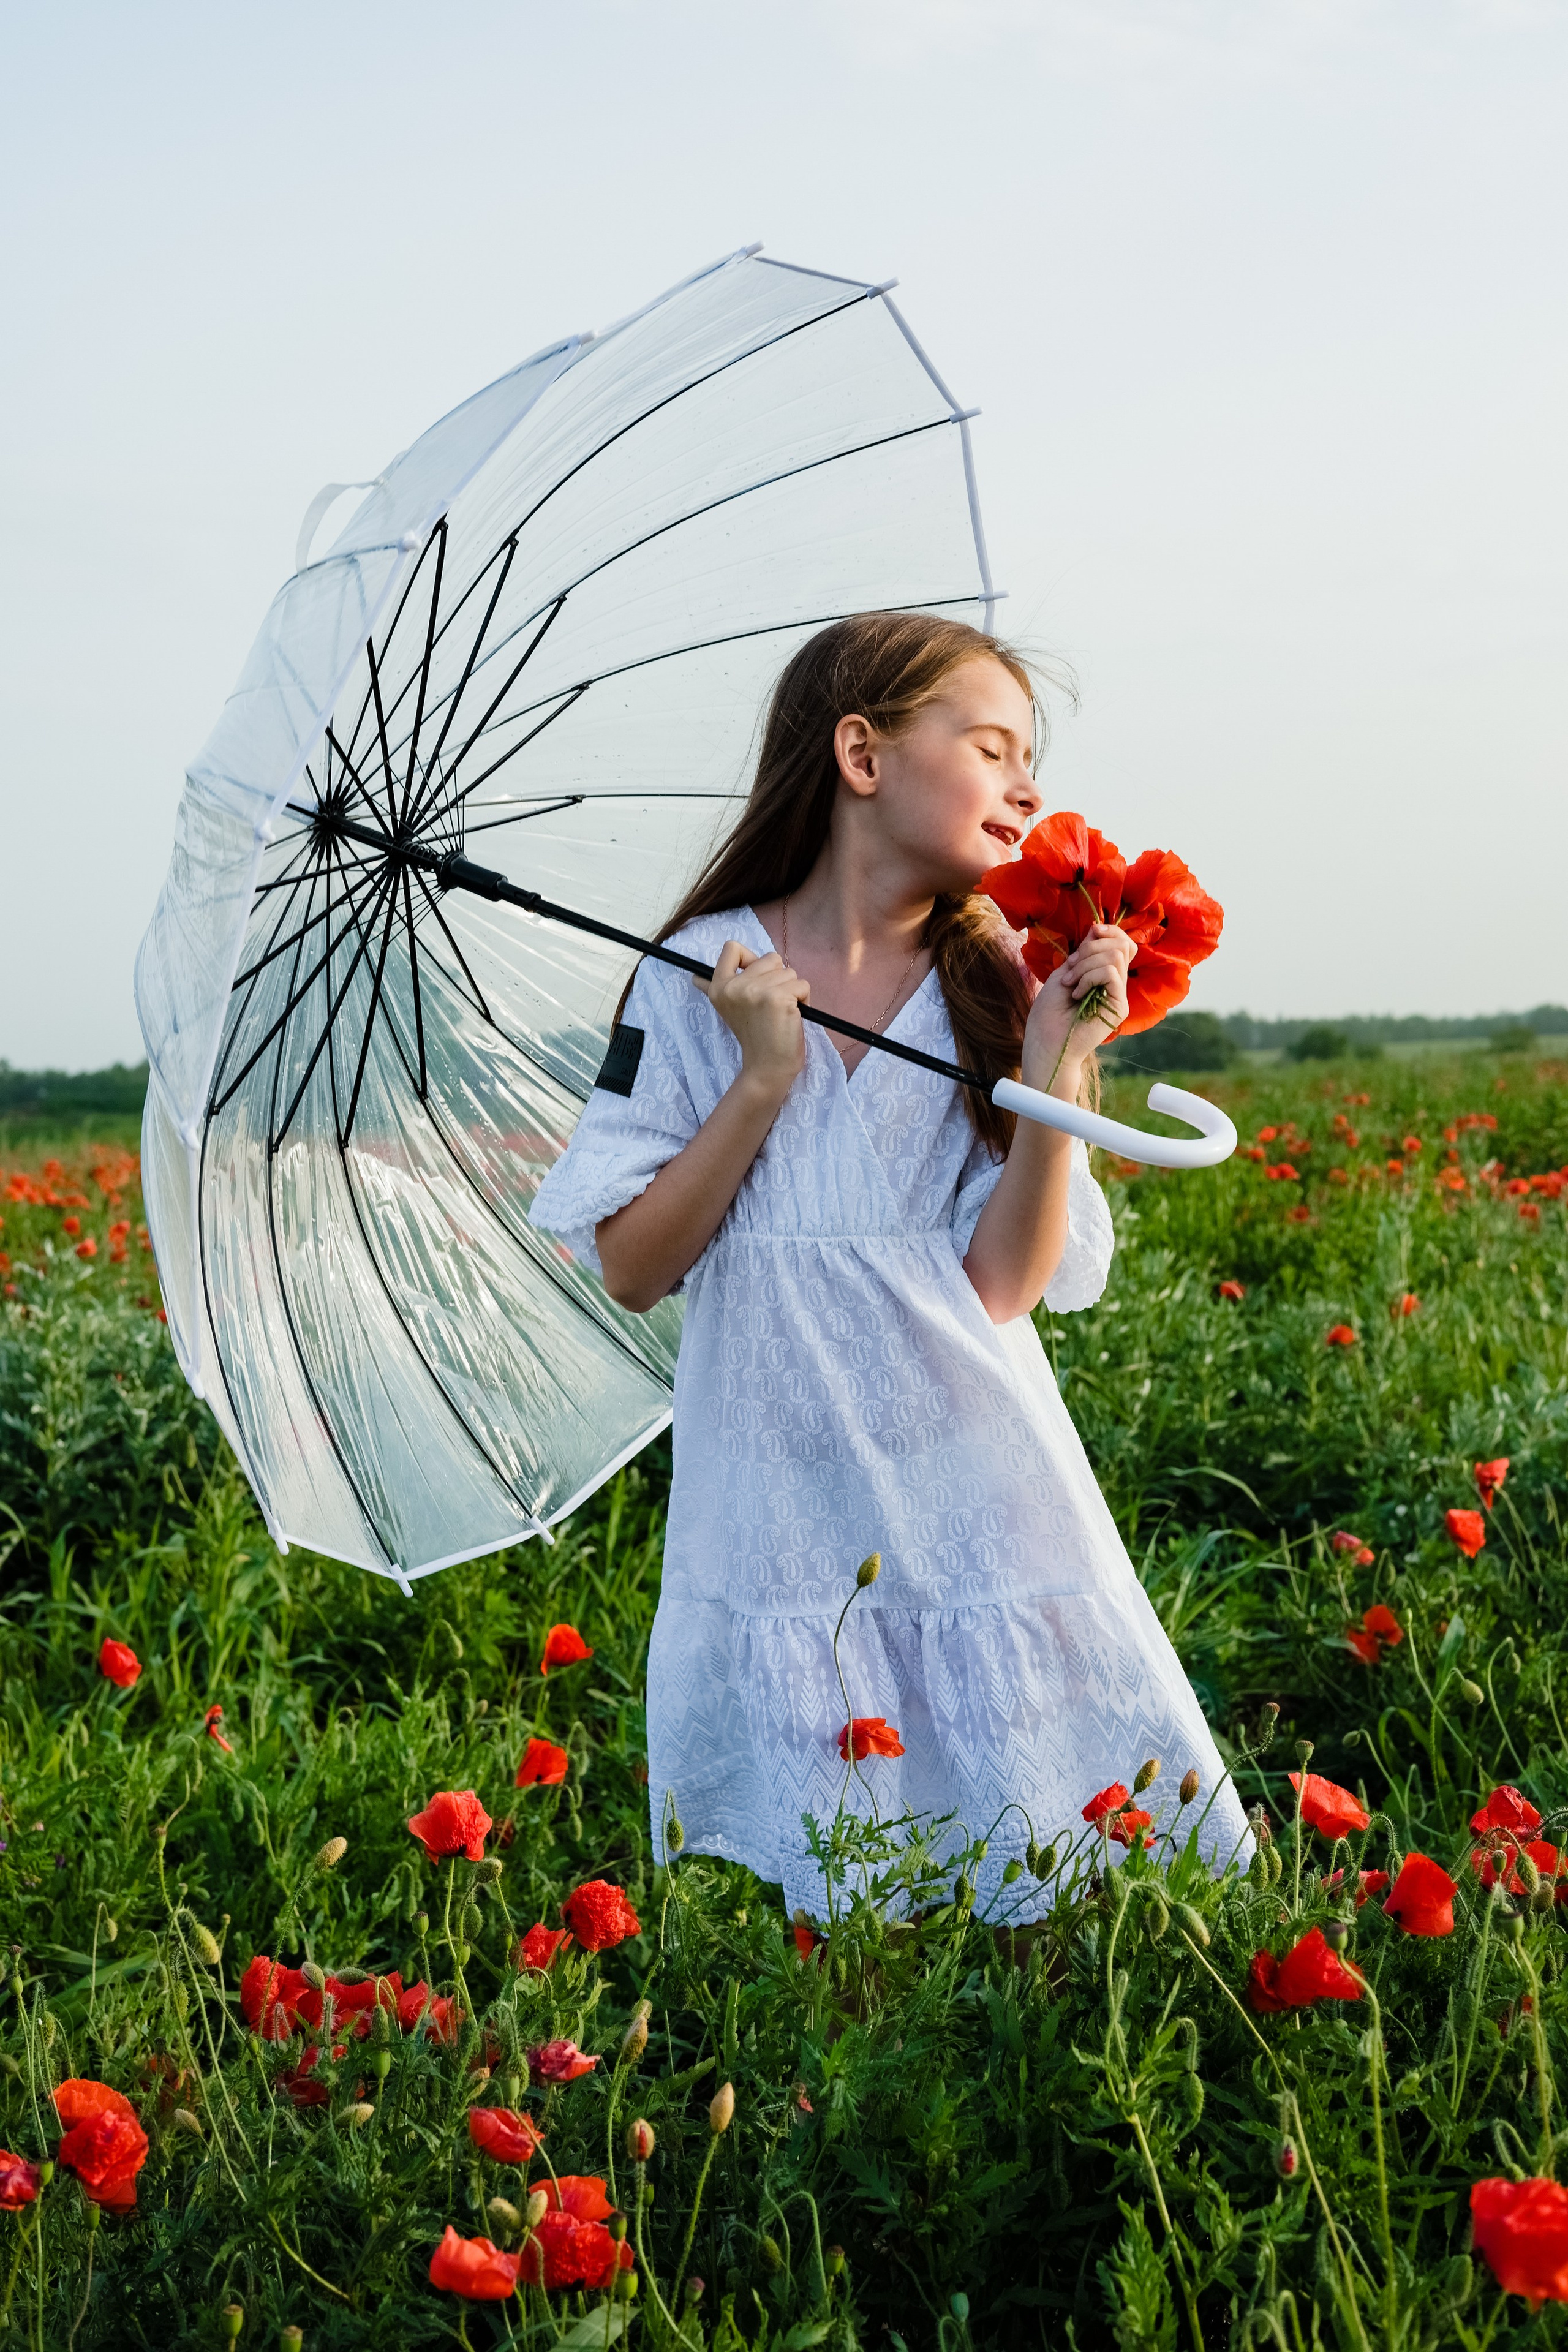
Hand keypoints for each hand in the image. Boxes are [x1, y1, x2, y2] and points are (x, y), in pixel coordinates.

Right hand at [693, 940, 808, 1104]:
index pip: (732, 948)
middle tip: (771, 1006)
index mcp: (719, 987)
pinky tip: (792, 1016)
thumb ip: (713, 989)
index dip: (751, 960)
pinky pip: (802, 985)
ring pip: (789, 971)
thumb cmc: (755, 1037)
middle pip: (770, 958)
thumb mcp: (728, 1009)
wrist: (767, 1067)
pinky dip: (804, 1000)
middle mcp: (734, 986)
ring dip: (793, 991)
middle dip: (778, 978)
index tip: (755, 982)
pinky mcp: (778, 997)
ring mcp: (756, 991)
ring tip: (781, 1013)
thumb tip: (695, 976)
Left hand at [1021, 923, 1134, 1095]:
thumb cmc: (1049, 1010)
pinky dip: (1088, 977)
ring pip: (1115, 957)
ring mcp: (1119, 996)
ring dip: (1085, 965)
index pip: (1122, 943)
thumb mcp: (1065, 971)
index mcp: (1103, 974)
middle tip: (1069, 969)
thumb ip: (1084, 952)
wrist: (1045, 1041)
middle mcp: (1115, 984)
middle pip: (1121, 946)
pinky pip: (1111, 974)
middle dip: (1090, 949)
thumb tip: (1096, 929)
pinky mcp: (1118, 1007)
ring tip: (1069, 983)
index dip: (1110, 931)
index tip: (1092, 930)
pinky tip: (1076, 994)